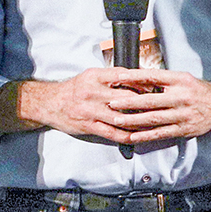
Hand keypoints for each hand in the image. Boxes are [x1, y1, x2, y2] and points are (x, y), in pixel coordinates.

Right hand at [17, 69, 161, 144]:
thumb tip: (136, 77)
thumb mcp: (90, 76)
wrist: (50, 103)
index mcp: (95, 76)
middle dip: (144, 101)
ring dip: (139, 120)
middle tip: (160, 104)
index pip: (123, 75)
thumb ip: (111, 77)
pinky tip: (137, 136)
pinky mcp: (88, 125)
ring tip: (154, 122)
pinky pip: (111, 132)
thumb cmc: (73, 90)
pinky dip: (126, 135)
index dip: (141, 81)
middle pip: (125, 96)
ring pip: (121, 116)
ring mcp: (90, 110)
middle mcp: (92, 92)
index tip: (155, 84)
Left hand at [103, 71, 210, 143]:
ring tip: (117, 120)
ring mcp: (182, 114)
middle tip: (112, 103)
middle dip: (129, 102)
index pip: (154, 77)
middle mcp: (181, 97)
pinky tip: (133, 136)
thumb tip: (135, 75)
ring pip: (154, 118)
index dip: (135, 77)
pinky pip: (161, 133)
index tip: (118, 77)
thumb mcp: (181, 78)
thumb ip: (161, 79)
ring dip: (133, 120)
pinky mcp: (184, 129)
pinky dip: (146, 135)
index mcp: (180, 80)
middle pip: (151, 100)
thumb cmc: (196, 90)